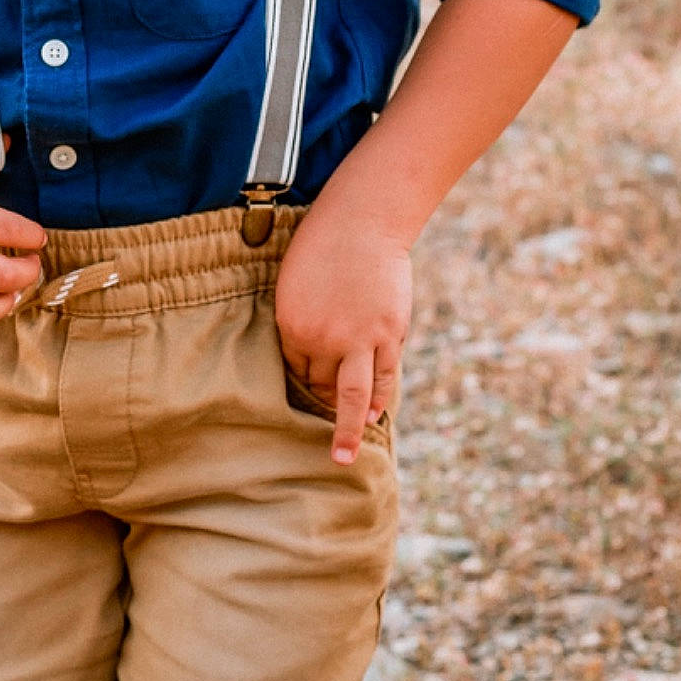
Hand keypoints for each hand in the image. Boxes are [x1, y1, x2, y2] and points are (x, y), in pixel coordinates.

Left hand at [274, 208, 411, 466]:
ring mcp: (359, 340)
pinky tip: (373, 416)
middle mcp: (324, 340)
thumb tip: (309, 351)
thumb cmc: (322, 246)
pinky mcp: (387, 335)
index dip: (302, 377)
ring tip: (343, 458)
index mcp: (293, 326)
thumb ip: (301, 321)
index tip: (306, 388)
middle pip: (320, 384)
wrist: (362, 222)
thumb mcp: (295, 283)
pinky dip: (378, 400)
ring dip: (348, 431)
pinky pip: (383, 378)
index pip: (295, 368)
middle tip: (322, 427)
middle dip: (322, 401)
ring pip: (352, 398)